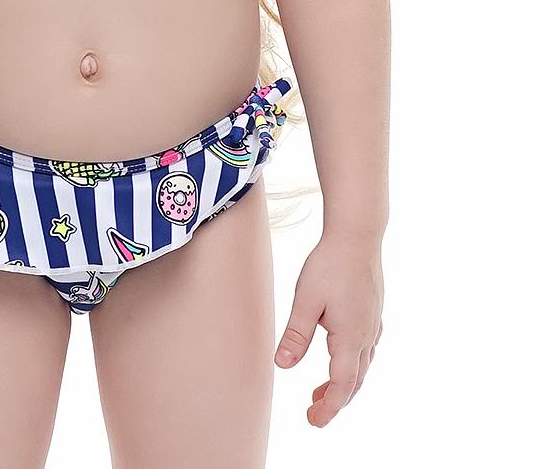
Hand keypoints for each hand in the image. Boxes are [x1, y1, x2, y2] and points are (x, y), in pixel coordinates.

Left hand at [274, 231, 383, 427]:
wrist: (358, 234)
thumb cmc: (330, 264)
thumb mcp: (306, 300)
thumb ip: (296, 335)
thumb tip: (281, 365)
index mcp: (350, 338)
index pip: (341, 386)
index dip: (328, 407)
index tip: (313, 421)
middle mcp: (366, 336)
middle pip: (354, 381)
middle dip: (334, 400)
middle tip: (313, 412)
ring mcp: (373, 324)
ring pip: (362, 366)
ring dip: (343, 383)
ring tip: (320, 390)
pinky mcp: (373, 311)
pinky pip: (367, 349)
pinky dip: (353, 363)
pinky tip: (341, 355)